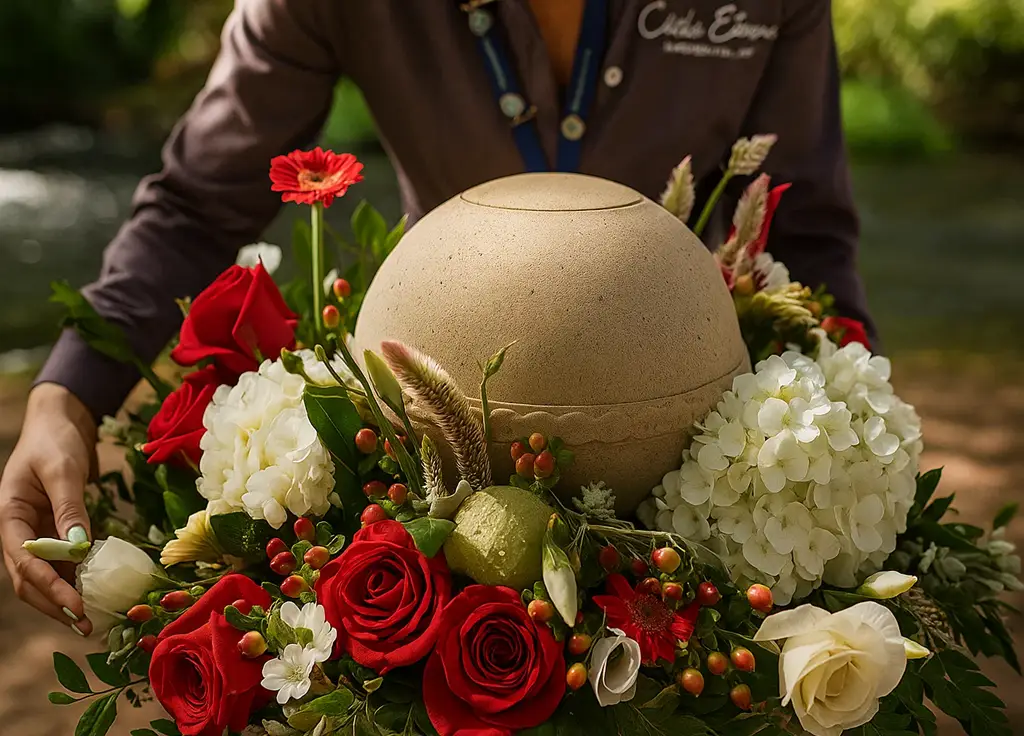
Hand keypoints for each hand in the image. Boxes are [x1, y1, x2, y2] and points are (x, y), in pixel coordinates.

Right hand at [0, 383, 97, 634]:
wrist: (60, 423)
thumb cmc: (55, 441)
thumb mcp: (62, 470)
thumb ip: (69, 508)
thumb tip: (80, 549)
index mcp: (9, 517)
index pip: (25, 563)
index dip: (50, 588)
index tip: (77, 606)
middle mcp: (18, 531)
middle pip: (30, 580)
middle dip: (55, 605)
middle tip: (87, 625)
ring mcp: (36, 534)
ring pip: (46, 577)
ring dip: (66, 598)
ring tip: (94, 619)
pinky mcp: (55, 533)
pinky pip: (64, 564)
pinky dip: (79, 579)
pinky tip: (99, 592)